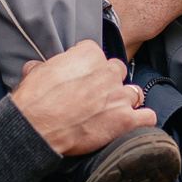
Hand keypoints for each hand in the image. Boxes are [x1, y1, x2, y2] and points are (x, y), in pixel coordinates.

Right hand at [10, 41, 157, 157]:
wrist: (36, 128)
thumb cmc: (33, 101)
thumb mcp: (34, 75)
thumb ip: (42, 67)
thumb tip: (36, 67)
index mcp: (88, 55)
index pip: (96, 53)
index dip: (88, 68)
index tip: (81, 79)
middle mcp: (108, 72)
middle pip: (118, 71)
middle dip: (109, 83)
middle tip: (95, 97)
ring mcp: (119, 96)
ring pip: (134, 93)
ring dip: (125, 102)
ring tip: (112, 113)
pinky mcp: (125, 120)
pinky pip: (147, 116)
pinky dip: (142, 121)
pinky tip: (131, 124)